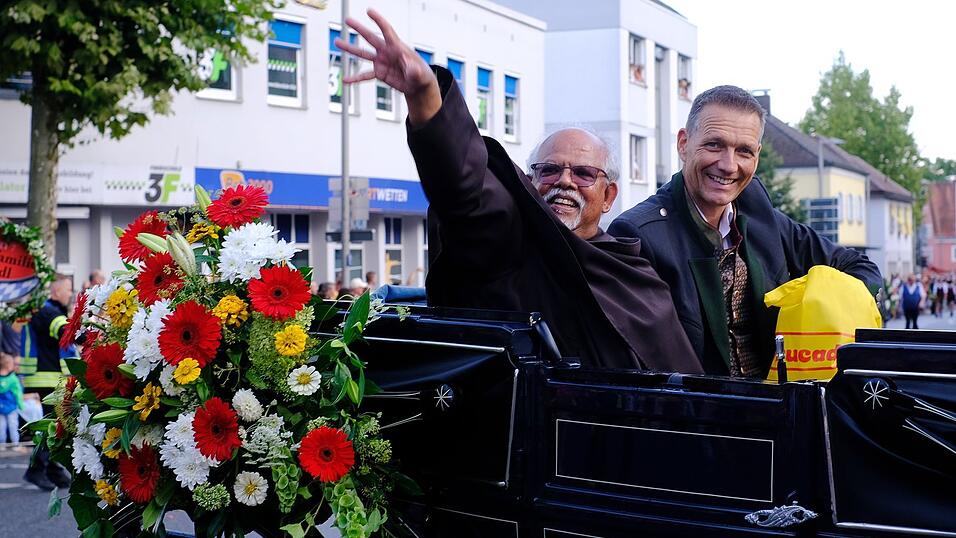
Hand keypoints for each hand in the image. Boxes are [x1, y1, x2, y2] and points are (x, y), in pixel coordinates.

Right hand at [335, 9, 440, 124]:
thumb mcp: (420, 74)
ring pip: (363, 53)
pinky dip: (355, 78)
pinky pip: (364, 75)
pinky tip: (346, 79)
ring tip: (338, 43)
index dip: (378, 21)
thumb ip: (414, 71)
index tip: (369, 11)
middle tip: (348, 20)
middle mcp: (386, 52)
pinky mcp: (379, 73)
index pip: (387, 31)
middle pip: (370, 37)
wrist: (417, 85)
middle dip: (359, 29)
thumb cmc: (421, 76)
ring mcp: (381, 62)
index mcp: (397, 48)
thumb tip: (412, 70)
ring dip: (350, 48)